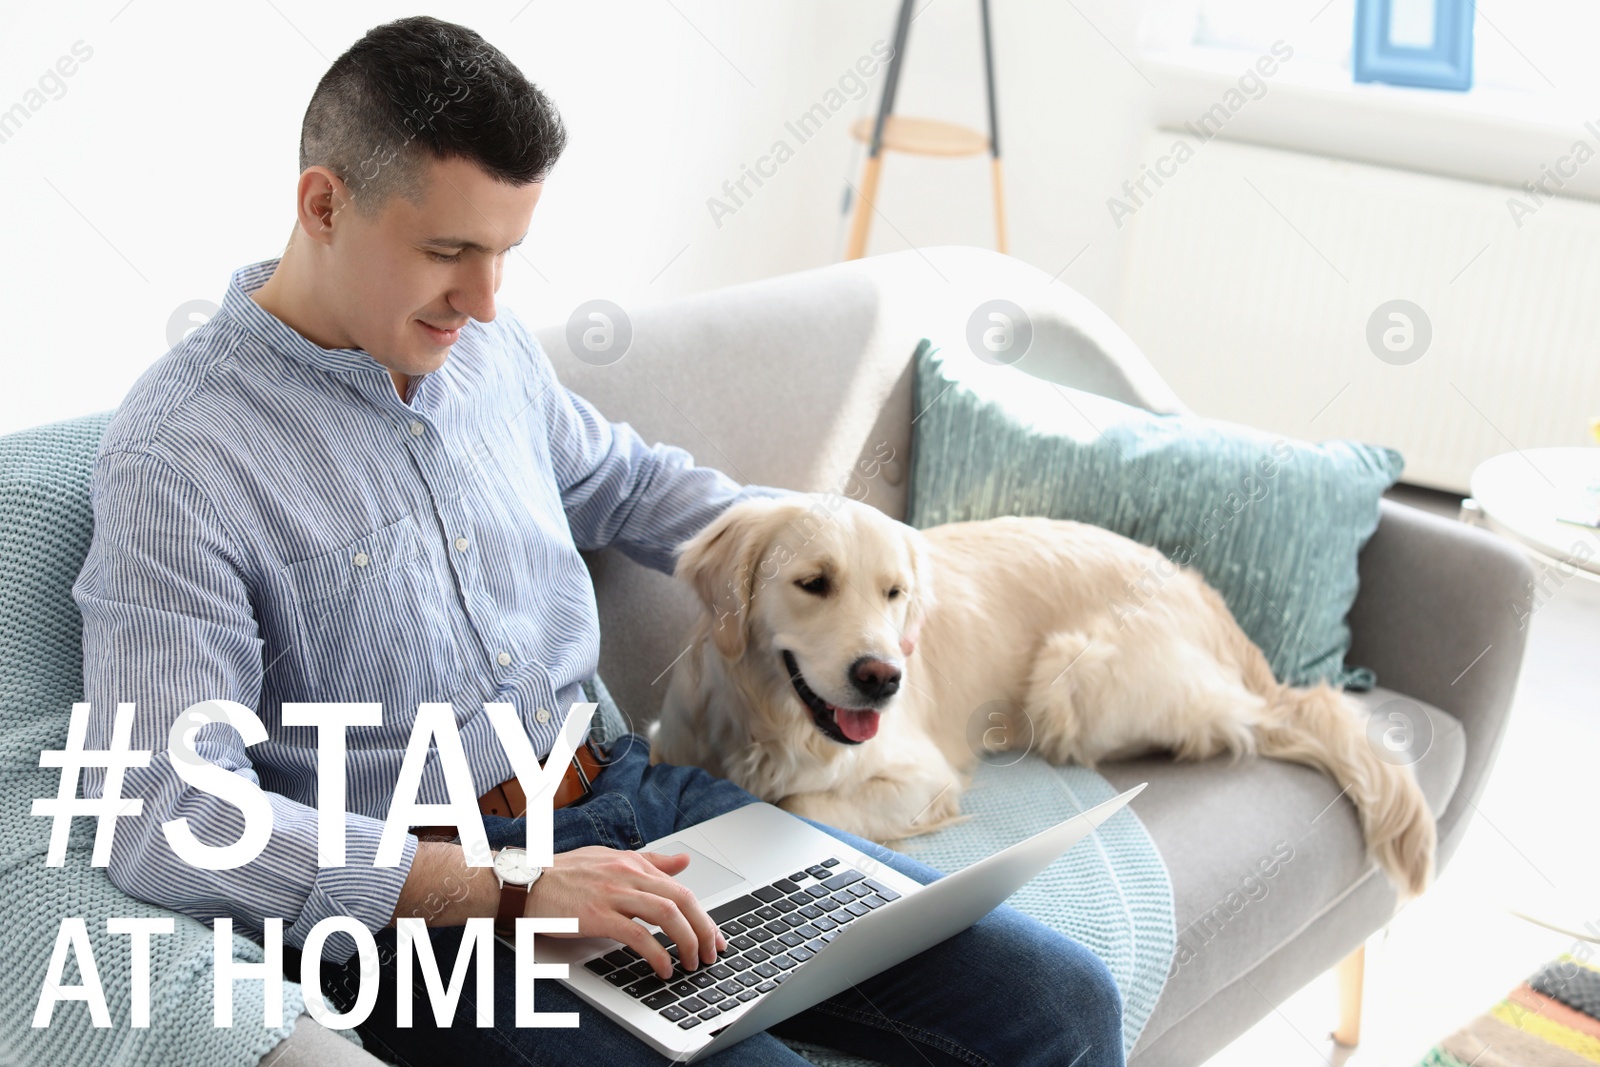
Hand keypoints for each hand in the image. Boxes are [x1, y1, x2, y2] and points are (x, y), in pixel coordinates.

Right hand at [530, 845, 726, 979]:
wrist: (524, 882)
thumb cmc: (562, 875)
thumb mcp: (609, 859)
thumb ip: (648, 862)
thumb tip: (683, 862)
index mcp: (632, 863)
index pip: (680, 888)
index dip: (704, 914)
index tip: (714, 936)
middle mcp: (627, 874)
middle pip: (682, 899)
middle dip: (704, 928)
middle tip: (712, 952)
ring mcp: (612, 894)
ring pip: (667, 913)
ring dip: (687, 940)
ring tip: (692, 962)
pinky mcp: (597, 915)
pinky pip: (638, 935)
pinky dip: (657, 953)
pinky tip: (664, 968)